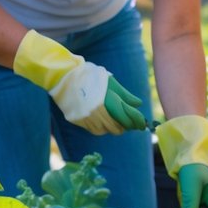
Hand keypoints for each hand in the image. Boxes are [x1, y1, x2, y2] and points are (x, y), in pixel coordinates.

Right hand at [13, 30, 146, 134]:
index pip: (128, 117)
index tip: (143, 125)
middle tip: (131, 124)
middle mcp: (98, 112)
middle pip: (118, 127)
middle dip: (126, 127)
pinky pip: (94, 130)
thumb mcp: (110, 82)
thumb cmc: (90, 77)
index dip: (137, 122)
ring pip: (106, 131)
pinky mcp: (78, 121)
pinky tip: (105, 122)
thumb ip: (125, 94)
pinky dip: (102, 129)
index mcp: (108, 101)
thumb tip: (139, 104)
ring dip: (114, 128)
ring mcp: (87, 118)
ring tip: (118, 123)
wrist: (65, 77)